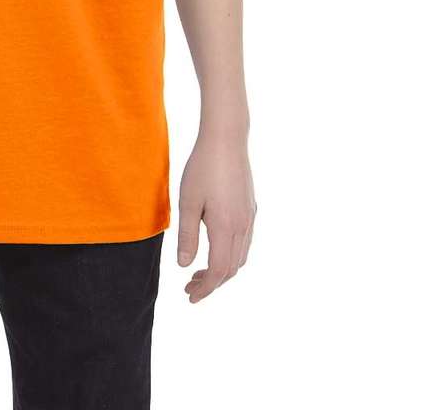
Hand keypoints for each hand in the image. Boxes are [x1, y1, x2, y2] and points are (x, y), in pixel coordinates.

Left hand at [175, 131, 255, 301]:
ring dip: (222, 270)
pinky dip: (231, 255)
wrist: (226, 139)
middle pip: (231, 269)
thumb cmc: (202, 168)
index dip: (205, 288)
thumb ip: (187, 236)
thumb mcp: (187, 202)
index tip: (190, 296)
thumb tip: (184, 266)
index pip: (219, 271)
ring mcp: (249, 217)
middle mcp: (243, 227)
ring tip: (200, 271)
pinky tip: (215, 248)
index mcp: (226, 228)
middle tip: (189, 287)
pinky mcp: (250, 208)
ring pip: (240, 257)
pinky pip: (244, 242)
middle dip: (212, 283)